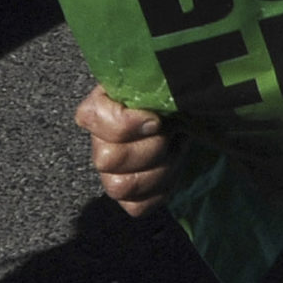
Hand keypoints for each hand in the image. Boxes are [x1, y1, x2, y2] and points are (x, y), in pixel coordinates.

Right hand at [76, 84, 178, 216]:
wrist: (191, 112)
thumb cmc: (174, 91)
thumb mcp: (164, 76)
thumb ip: (152, 77)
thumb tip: (156, 96)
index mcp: (101, 106)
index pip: (91, 118)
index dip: (126, 123)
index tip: (156, 119)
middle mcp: (99, 142)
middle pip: (108, 158)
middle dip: (150, 146)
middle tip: (170, 132)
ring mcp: (111, 173)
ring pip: (120, 186)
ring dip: (159, 167)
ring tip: (174, 147)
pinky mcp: (131, 197)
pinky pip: (137, 206)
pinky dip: (160, 189)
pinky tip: (171, 168)